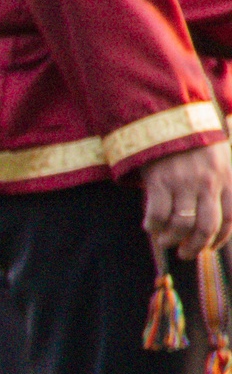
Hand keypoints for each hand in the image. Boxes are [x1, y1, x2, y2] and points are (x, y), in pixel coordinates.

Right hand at [141, 141, 231, 260]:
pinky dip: (153, 227)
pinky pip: (157, 215)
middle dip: (195, 247)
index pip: (231, 219)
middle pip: (206, 227)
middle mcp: (208, 183)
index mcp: (227, 178)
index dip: (220, 239)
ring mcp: (184, 183)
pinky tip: (150, 227)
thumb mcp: (221, 160)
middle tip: (184, 253)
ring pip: (181, 225)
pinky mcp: (160, 182)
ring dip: (172, 240)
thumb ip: (224, 185)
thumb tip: (219, 218)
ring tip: (165, 241)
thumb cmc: (196, 143)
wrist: (170, 120)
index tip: (209, 247)